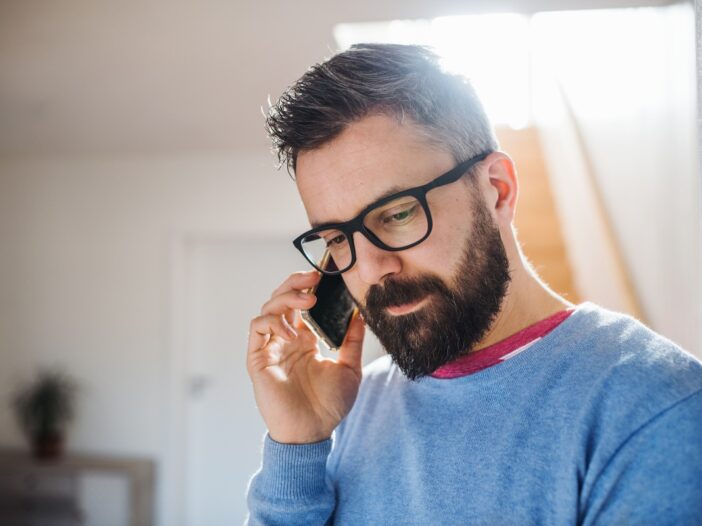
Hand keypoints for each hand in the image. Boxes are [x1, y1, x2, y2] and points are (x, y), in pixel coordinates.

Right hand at [247, 271, 365, 443]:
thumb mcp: (350, 368)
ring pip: (269, 308)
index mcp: (305, 341)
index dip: (309, 286)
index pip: (301, 304)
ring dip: (286, 298)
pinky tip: (293, 332)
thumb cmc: (330, 405)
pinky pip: (258, 328)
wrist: (313, 433)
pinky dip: (273, 322)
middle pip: (281, 299)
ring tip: (309, 300)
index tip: (325, 275)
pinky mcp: (258, 358)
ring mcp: (271, 347)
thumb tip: (360, 313)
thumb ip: (352, 340)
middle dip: (295, 282)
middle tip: (314, 276)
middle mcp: (286, 340)